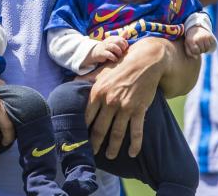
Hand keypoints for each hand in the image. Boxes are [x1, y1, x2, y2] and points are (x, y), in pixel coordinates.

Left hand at [83, 38, 168, 159]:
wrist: (145, 61)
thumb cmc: (120, 65)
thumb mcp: (101, 71)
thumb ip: (86, 79)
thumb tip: (71, 83)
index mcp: (97, 92)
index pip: (86, 116)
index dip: (82, 130)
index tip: (79, 139)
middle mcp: (109, 101)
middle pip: (99, 128)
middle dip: (95, 143)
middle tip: (91, 153)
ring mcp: (125, 107)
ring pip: (117, 133)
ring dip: (113, 147)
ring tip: (110, 156)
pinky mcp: (139, 109)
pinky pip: (136, 131)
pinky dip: (135, 144)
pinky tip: (132, 153)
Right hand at [88, 35, 127, 63]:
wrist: (96, 52)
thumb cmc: (107, 47)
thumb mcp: (114, 41)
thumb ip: (120, 37)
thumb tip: (127, 31)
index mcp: (112, 38)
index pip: (121, 39)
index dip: (125, 44)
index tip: (125, 48)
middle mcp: (108, 41)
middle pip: (118, 41)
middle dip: (122, 47)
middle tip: (122, 51)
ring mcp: (105, 47)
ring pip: (113, 47)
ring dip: (118, 52)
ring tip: (119, 56)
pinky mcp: (102, 53)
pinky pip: (109, 54)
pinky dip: (114, 57)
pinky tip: (115, 59)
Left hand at [184, 27, 215, 56]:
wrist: (194, 28)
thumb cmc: (190, 39)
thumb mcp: (187, 45)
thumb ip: (189, 53)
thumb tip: (196, 57)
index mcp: (191, 41)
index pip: (196, 51)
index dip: (196, 52)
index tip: (195, 49)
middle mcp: (198, 38)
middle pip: (202, 50)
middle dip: (200, 50)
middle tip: (198, 46)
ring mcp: (204, 37)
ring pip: (207, 48)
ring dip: (205, 48)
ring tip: (201, 45)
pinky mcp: (209, 36)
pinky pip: (211, 44)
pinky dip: (208, 45)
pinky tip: (205, 42)